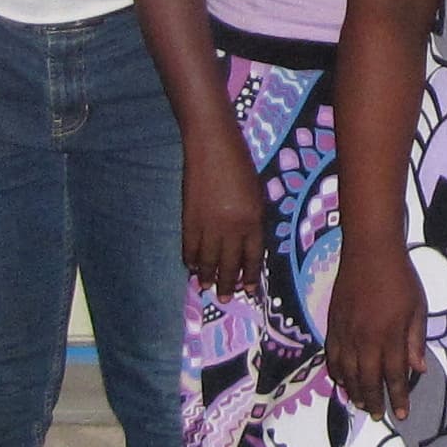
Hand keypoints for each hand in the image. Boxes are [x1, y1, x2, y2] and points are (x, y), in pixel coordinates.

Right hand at [184, 127, 268, 300]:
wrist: (212, 146)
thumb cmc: (239, 165)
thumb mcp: (256, 194)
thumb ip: (253, 220)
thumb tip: (247, 246)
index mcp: (254, 220)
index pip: (254, 256)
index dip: (251, 275)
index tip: (249, 290)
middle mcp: (233, 228)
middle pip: (230, 264)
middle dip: (228, 284)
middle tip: (225, 299)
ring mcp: (209, 225)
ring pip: (209, 261)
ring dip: (208, 277)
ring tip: (206, 289)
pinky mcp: (189, 219)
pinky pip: (190, 248)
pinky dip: (191, 260)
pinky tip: (192, 269)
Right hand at [324, 237, 429, 425]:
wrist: (370, 251)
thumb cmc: (400, 278)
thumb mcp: (418, 308)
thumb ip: (416, 341)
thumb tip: (418, 369)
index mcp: (390, 336)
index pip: (395, 376)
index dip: (398, 397)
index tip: (402, 414)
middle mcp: (366, 340)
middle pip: (368, 380)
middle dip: (374, 401)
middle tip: (379, 415)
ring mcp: (346, 334)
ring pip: (347, 373)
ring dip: (354, 392)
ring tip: (362, 404)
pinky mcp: (333, 325)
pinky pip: (332, 357)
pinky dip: (336, 373)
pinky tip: (342, 382)